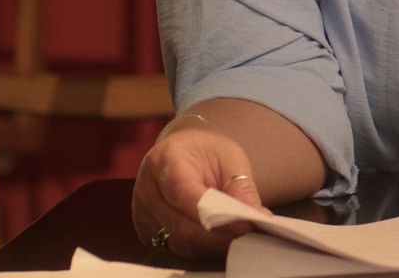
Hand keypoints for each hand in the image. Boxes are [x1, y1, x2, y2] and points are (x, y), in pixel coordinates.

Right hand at [131, 123, 267, 259]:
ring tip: (237, 235)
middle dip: (218, 234)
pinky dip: (201, 247)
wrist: (187, 151)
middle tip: (248, 233)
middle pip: (182, 224)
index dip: (215, 216)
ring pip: (180, 241)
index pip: (185, 196)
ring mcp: (142, 211)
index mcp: (165, 159)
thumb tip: (256, 217)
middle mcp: (147, 187)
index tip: (244, 224)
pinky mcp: (146, 230)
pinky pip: (176, 247)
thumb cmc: (207, 153)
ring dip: (212, 243)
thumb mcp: (231, 159)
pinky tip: (219, 238)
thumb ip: (242, 189)